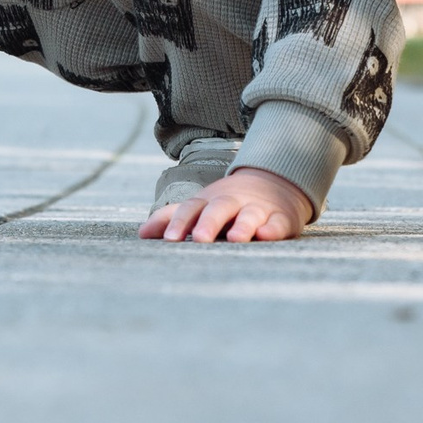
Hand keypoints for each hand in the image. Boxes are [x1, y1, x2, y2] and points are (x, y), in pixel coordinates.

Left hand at [139, 167, 313, 242]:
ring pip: (250, 215)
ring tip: (235, 238)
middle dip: (209, 223)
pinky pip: (278, 223)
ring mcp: (257, 209)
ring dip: (243, 225)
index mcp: (209, 201)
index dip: (179, 223)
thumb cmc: (228, 203)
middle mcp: (232, 203)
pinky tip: (267, 235)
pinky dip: (273, 228)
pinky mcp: (281, 218)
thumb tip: (141, 233)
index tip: (169, 240)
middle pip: (219, 208)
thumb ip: (172, 218)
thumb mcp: (200, 205)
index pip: (191, 209)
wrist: (273, 182)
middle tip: (201, 239)